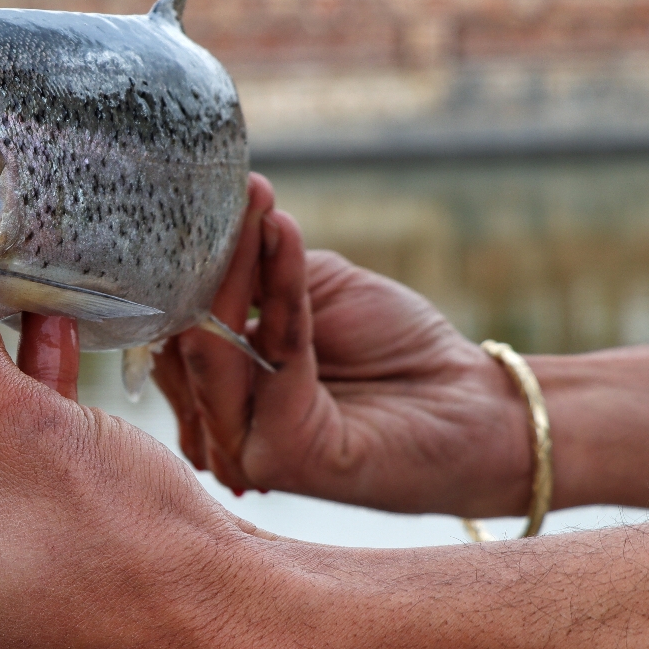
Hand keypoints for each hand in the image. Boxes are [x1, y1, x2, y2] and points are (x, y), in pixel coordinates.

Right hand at [155, 176, 533, 517]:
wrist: (469, 403)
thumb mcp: (308, 293)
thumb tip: (205, 222)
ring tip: (259, 203)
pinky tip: (284, 233)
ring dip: (238, 264)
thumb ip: (253, 274)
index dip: (187, 260)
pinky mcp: (280, 459)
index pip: (178, 323)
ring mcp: (241, 451)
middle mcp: (218, 429)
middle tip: (233, 189)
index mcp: (216, 392)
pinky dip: (280, 287)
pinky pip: (274, 358)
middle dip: (209, 256)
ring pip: (214, 347)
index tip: (204, 190)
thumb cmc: (393, 348)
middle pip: (187, 334)